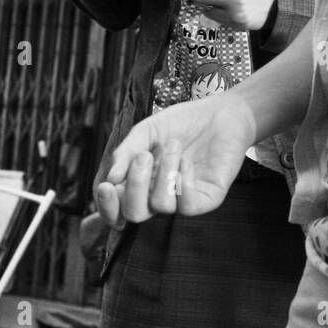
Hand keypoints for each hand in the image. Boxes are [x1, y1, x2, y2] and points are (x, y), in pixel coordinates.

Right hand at [95, 94, 256, 225]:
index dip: (107, 206)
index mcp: (141, 182)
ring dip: (164, 172)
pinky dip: (185, 181)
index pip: (117, 208)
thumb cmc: (183, 122)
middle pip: (135, 214)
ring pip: (161, 206)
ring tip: (174, 145)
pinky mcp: (206, 199)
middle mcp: (158, 195)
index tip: (107, 186)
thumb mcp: (147, 131)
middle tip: (144, 156)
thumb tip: (110, 179)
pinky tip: (188, 161)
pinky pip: (188, 205)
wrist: (221, 113)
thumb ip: (126, 152)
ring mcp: (182, 199)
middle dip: (135, 186)